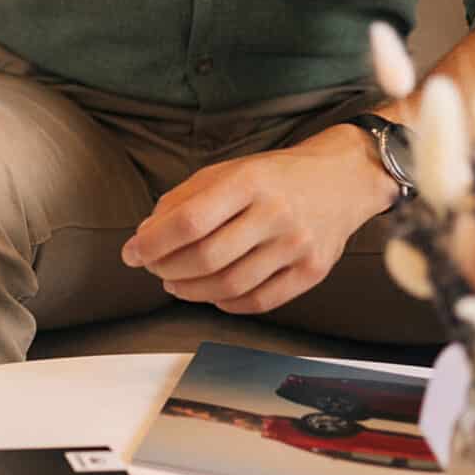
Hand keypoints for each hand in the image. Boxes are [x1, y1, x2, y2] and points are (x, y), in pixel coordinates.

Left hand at [119, 126, 397, 314]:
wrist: (343, 179)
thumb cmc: (274, 176)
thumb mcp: (228, 170)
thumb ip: (184, 199)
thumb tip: (146, 234)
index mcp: (249, 182)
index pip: (190, 221)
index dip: (153, 242)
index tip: (131, 252)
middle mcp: (276, 214)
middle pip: (207, 257)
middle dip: (167, 268)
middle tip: (152, 268)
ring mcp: (298, 246)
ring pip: (230, 285)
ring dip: (191, 290)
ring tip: (174, 283)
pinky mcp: (313, 272)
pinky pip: (260, 302)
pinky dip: (226, 304)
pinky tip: (210, 294)